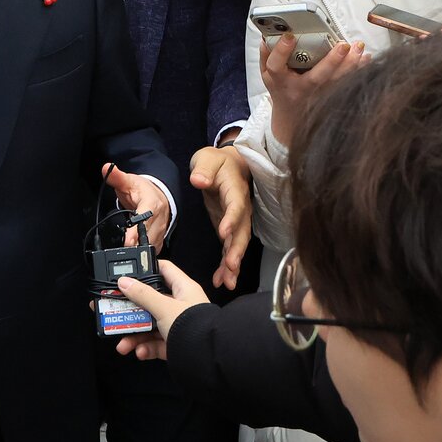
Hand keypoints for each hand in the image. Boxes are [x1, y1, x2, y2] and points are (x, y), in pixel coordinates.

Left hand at [101, 163, 170, 251]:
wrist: (158, 195)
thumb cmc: (143, 190)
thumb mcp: (128, 181)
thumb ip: (116, 176)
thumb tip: (106, 168)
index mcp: (152, 204)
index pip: (146, 218)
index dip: (137, 230)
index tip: (128, 240)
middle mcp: (160, 218)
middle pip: (149, 236)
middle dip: (136, 244)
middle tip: (123, 250)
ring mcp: (161, 230)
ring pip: (152, 245)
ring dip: (139, 249)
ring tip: (127, 253)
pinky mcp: (160, 238)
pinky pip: (154, 248)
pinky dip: (144, 252)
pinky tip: (134, 252)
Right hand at [112, 260, 209, 361]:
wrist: (208, 358)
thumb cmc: (194, 327)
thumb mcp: (164, 307)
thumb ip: (143, 295)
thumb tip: (125, 281)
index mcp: (183, 289)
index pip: (164, 270)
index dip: (147, 268)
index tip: (128, 273)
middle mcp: (181, 305)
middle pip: (151, 302)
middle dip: (133, 310)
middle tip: (117, 312)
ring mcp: (178, 325)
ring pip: (150, 326)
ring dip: (134, 335)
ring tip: (123, 343)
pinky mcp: (175, 343)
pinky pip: (155, 344)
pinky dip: (145, 348)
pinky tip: (139, 351)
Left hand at [189, 145, 252, 289]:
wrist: (229, 164)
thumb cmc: (216, 161)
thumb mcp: (207, 159)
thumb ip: (204, 170)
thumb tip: (199, 180)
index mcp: (235, 190)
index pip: (236, 206)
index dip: (232, 220)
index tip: (225, 233)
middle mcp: (240, 209)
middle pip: (242, 231)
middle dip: (237, 250)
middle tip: (231, 266)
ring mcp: (236, 221)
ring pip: (238, 244)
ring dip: (233, 264)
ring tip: (228, 282)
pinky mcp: (229, 229)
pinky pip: (230, 248)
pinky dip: (227, 265)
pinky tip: (222, 280)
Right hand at [260, 34, 368, 146]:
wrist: (291, 118)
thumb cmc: (281, 90)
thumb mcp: (267, 74)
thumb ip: (267, 55)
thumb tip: (268, 36)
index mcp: (281, 80)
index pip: (277, 65)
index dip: (282, 50)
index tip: (290, 36)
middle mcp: (301, 88)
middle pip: (317, 76)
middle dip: (331, 60)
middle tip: (343, 45)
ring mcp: (319, 94)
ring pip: (337, 80)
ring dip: (350, 64)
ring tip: (358, 47)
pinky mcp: (332, 96)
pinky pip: (347, 83)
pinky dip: (359, 70)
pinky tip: (366, 58)